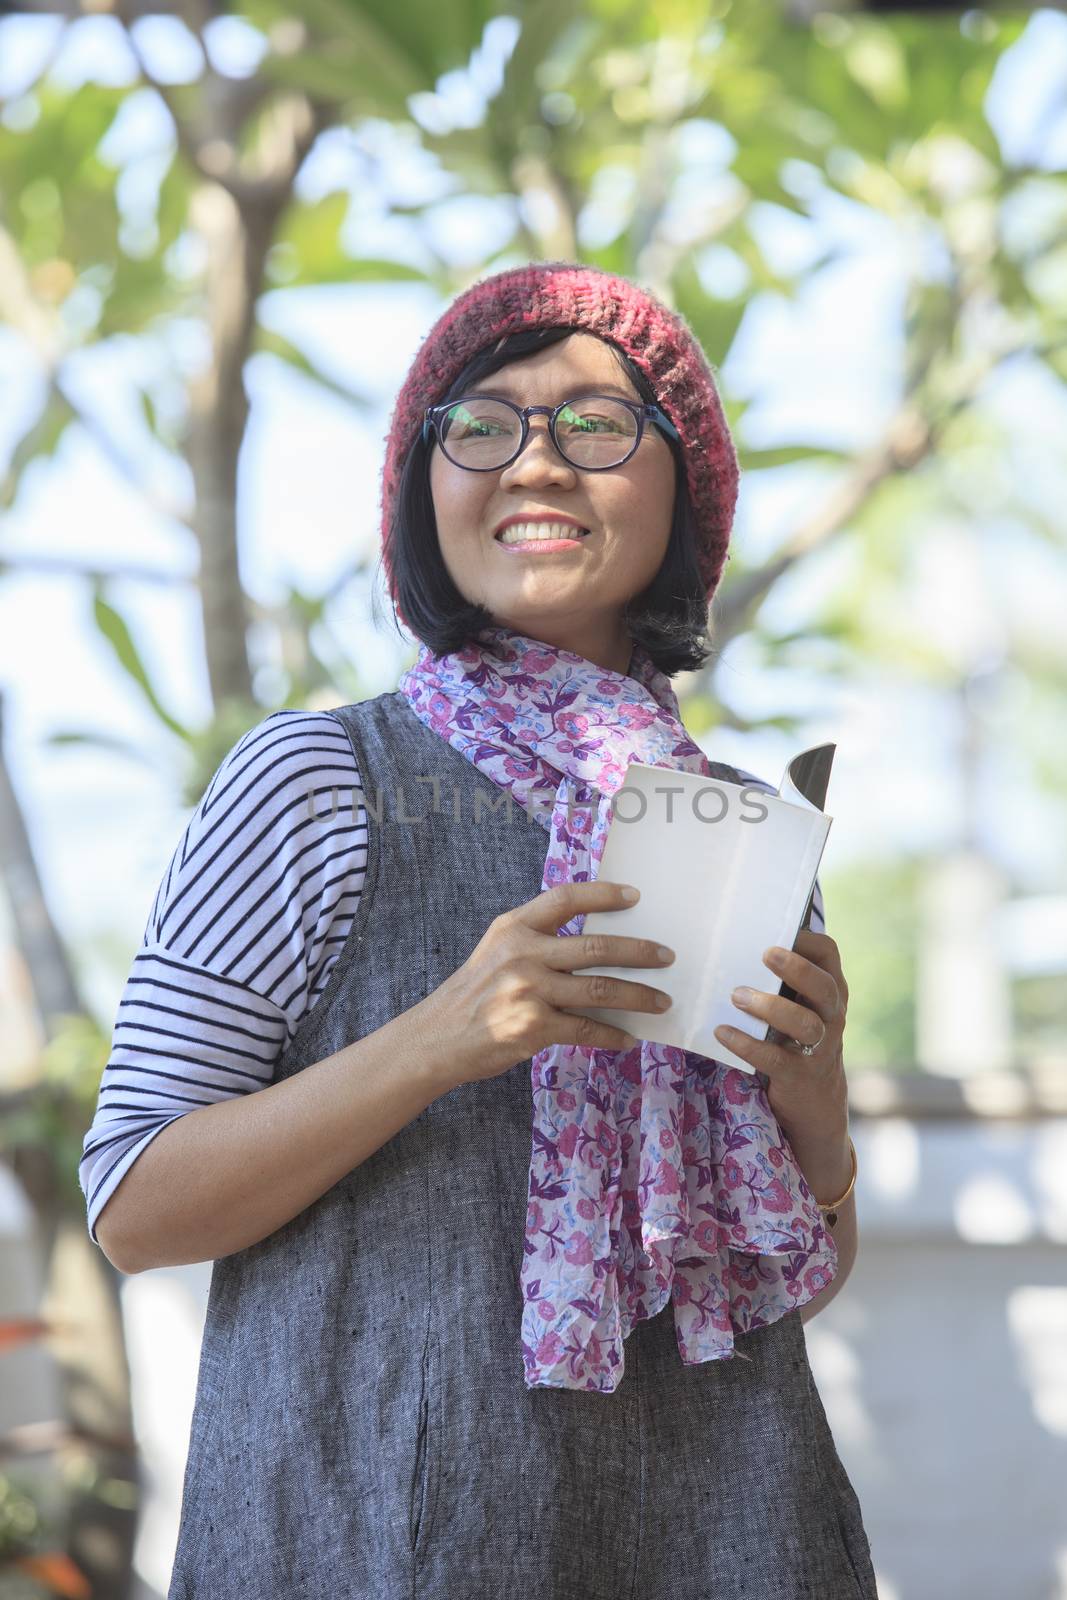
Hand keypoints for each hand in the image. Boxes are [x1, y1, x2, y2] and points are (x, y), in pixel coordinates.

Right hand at [423, 881, 676, 1086]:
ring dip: (639, 996)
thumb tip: (595, 942)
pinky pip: (587, 1028)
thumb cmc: (473, 994)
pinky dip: (613, 1034)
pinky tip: (628, 1037)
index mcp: (513, 927)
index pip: (565, 898)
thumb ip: (536, 940)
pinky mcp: (534, 1027)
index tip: (636, 896)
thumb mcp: (497, 951)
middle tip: (668, 955)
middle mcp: (522, 954)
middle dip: (640, 951)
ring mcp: (529, 991)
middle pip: (595, 947)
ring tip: (662, 1000)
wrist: (437, 1038)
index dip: (603, 894)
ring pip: (600, 989)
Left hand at [712, 929, 848, 1141]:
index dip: (806, 940)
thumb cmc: (794, 1038)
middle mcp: (832, 1015)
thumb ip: (780, 980)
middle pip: (824, 987)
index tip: (777, 932)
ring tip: (737, 996)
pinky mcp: (800, 1075)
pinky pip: (776, 1059)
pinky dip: (748, 1044)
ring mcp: (820, 1047)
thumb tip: (735, 942)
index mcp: (830, 989)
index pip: (828, 953)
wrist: (813, 1102)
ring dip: (770, 1007)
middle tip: (765, 955)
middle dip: (797, 969)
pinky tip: (723, 1032)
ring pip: (806, 1024)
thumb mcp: (797, 1005)